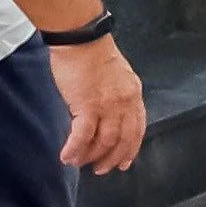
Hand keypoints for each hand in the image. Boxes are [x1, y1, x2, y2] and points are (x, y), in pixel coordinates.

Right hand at [51, 36, 148, 172]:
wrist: (80, 38)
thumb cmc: (91, 51)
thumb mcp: (116, 74)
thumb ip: (116, 94)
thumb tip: (107, 112)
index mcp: (133, 94)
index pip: (137, 128)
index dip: (130, 148)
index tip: (124, 161)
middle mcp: (124, 103)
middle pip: (122, 139)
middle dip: (111, 158)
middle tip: (101, 169)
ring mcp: (107, 106)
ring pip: (104, 141)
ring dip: (90, 156)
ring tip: (79, 162)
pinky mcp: (87, 106)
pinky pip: (83, 135)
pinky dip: (75, 149)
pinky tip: (67, 156)